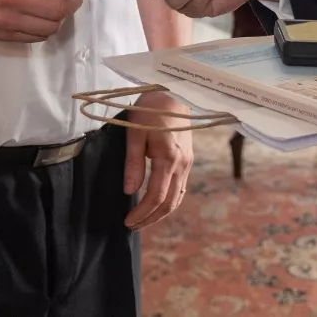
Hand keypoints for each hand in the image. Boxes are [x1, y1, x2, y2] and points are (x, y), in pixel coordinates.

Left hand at [123, 90, 193, 229]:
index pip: (156, 196)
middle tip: (132, 226)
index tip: (128, 221)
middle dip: (151, 218)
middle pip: (169, 202)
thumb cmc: (151, 108)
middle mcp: (182, 165)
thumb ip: (133, 163)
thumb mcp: (135, 133)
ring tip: (143, 219)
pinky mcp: (187, 159)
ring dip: (161, 212)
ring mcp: (187, 163)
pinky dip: (169, 201)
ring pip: (177, 197)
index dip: (142, 212)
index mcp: (169, 158)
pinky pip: (181, 187)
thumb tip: (129, 191)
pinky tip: (158, 203)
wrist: (175, 91)